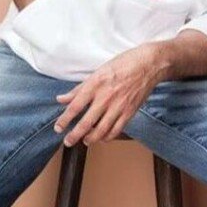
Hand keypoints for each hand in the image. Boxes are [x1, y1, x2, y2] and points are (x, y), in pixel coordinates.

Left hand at [53, 44, 167, 146]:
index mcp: (95, 84)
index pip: (75, 106)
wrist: (149, 64)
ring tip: (84, 141)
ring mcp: (119, 106)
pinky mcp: (130, 112)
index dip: (64, 120)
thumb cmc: (123, 64)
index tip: (58, 128)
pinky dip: (107, 136)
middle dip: (74, 135)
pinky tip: (102, 137)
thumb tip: (62, 99)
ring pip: (101, 130)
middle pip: (86, 122)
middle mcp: (106, 97)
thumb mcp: (97, 72)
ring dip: (90, 139)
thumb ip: (79, 89)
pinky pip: (116, 130)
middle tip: (68, 141)